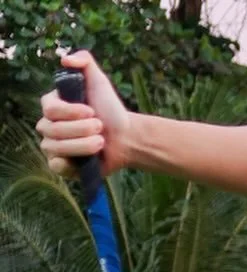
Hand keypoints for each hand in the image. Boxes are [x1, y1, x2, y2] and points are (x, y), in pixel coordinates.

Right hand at [37, 51, 131, 178]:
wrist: (126, 137)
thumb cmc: (110, 109)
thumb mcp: (100, 81)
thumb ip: (85, 62)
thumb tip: (65, 59)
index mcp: (53, 106)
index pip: (49, 109)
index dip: (70, 112)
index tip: (92, 111)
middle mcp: (49, 125)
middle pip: (51, 129)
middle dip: (80, 129)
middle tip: (100, 127)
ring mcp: (54, 146)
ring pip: (54, 147)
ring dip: (81, 145)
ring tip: (101, 142)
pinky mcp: (64, 166)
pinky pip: (55, 166)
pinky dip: (69, 163)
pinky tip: (85, 160)